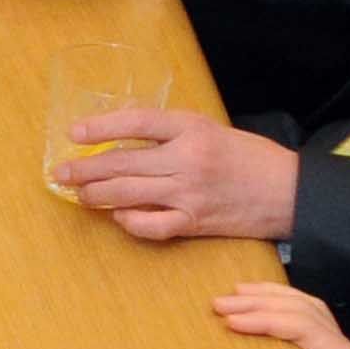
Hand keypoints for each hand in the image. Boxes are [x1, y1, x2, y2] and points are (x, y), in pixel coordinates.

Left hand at [53, 107, 297, 240]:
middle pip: (123, 162)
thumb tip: (122, 141)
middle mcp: (188, 159)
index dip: (101, 126)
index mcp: (192, 129)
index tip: (73, 133)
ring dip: (97, 195)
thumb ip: (171, 134)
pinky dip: (130, 221)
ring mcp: (190, 193)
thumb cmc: (248, 157)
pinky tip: (118, 216)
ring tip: (79, 194)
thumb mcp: (210, 130)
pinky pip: (151, 225)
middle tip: (60, 173)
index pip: (137, 122)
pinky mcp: (195, 222)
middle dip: (85, 169)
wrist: (288, 191)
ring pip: (129, 194)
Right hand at [210, 282, 349, 348]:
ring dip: (271, 298)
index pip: (303, 327)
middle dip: (259, 302)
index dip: (264, 321)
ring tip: (237, 295)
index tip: (231, 322)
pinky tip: (265, 312)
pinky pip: (311, 323)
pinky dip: (285, 310)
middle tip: (221, 305)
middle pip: (302, 309)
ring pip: (308, 309)